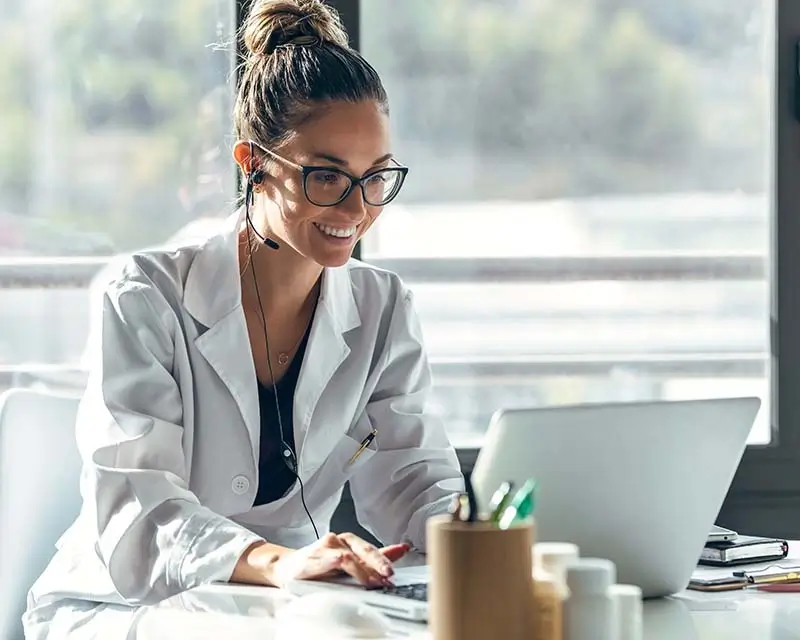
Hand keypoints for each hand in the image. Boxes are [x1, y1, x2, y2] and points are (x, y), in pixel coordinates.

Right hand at [268, 533, 409, 588]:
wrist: (286, 568)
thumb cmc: (316, 566)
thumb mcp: (346, 564)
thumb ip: (370, 560)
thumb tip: (400, 551)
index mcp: (349, 542)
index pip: (372, 548)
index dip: (388, 555)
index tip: (403, 555)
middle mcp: (339, 540)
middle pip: (364, 549)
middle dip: (380, 561)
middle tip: (390, 573)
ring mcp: (327, 546)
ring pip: (350, 555)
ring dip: (364, 569)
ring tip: (375, 580)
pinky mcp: (315, 555)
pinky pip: (332, 559)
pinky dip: (342, 563)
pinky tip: (348, 567)